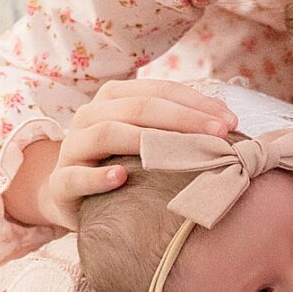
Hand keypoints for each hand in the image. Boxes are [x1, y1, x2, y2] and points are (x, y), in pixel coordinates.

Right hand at [37, 79, 237, 231]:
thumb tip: (228, 122)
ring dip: (148, 141)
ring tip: (184, 153)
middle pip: (138, 108)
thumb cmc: (123, 166)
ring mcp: (72, 148)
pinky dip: (98, 176)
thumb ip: (177, 129)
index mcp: (113, 99)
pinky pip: (75, 177)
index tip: (231, 121)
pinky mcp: (60, 184)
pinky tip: (122, 178)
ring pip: (106, 133)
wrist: (73, 199)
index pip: (158, 91)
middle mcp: (89, 116)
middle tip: (221, 135)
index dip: (196, 103)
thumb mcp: (148, 143)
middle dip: (184, 119)